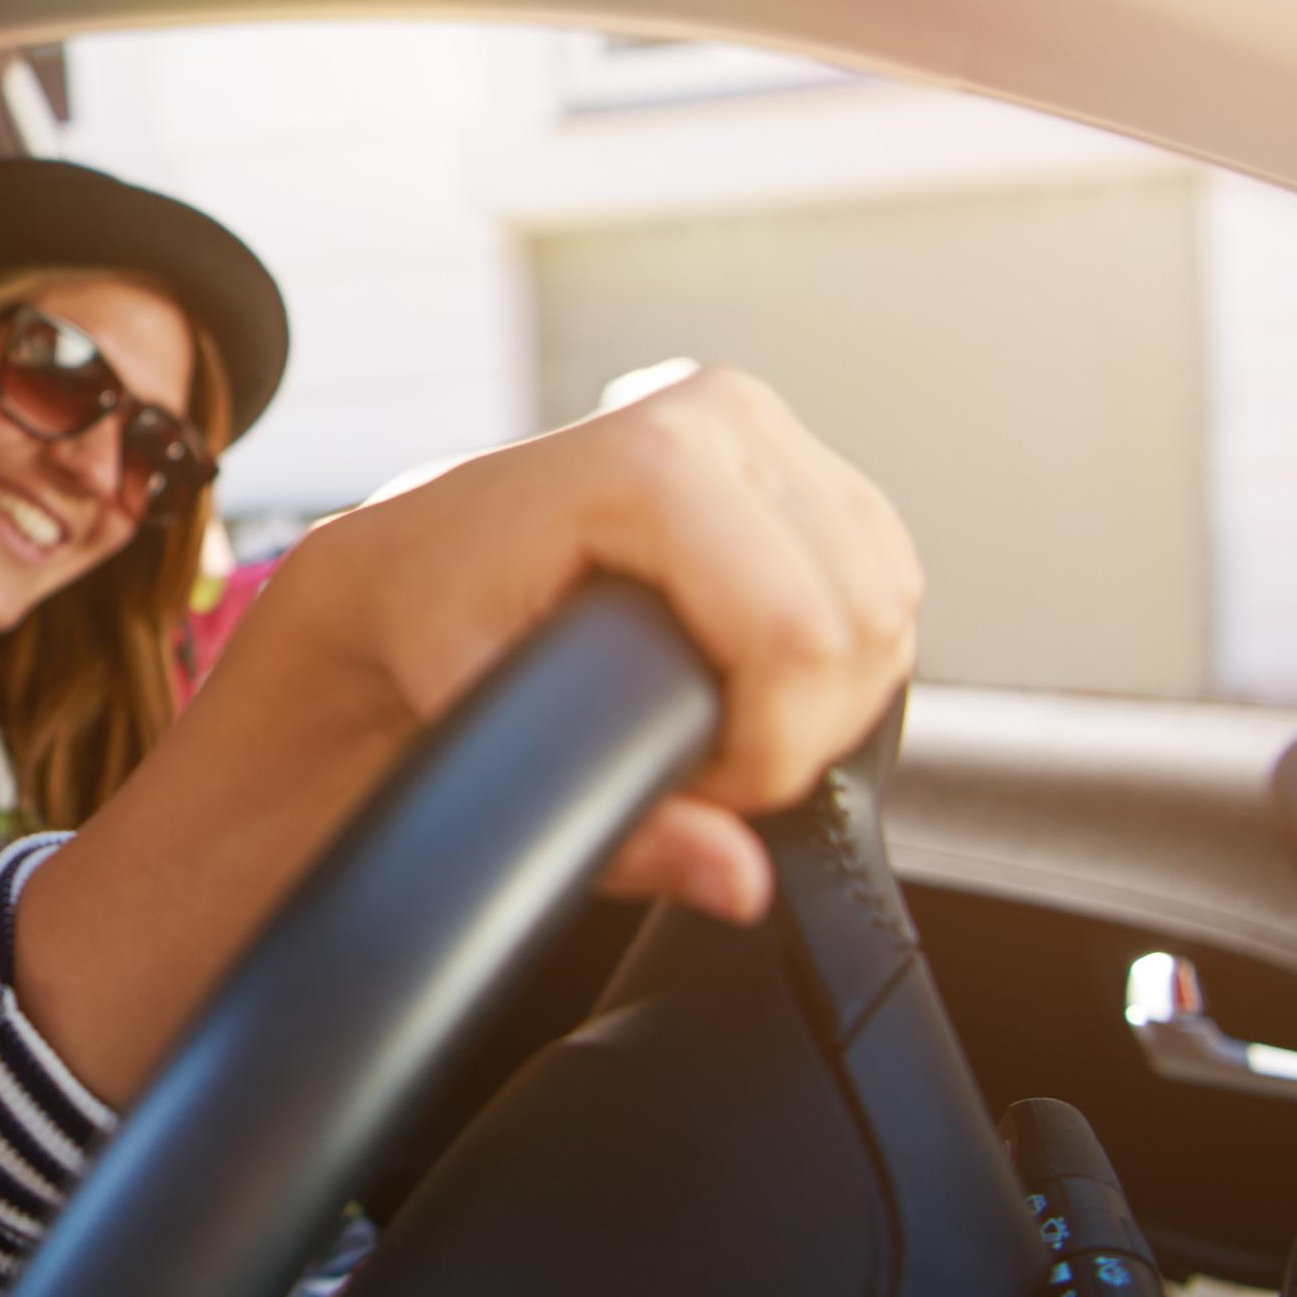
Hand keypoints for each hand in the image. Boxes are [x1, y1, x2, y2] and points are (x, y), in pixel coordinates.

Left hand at [282, 367, 920, 923]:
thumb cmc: (427, 623)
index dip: (767, 746)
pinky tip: (751, 674)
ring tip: (711, 717)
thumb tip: (736, 879)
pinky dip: (841, 652)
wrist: (404, 557)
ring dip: (828, 694)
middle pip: (862, 620)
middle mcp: (720, 417)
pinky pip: (887, 575)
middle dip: (799, 728)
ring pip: (891, 599)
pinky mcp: (797, 455)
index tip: (691, 782)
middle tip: (695, 762)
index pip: (798, 636)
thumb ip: (616, 825)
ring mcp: (763, 426)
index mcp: (650, 459)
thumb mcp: (486, 726)